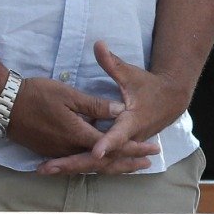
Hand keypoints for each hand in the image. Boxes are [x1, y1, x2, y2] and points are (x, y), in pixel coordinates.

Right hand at [8, 75, 149, 166]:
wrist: (3, 104)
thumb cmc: (37, 94)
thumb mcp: (68, 94)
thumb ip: (95, 105)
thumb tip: (121, 111)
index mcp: (77, 134)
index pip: (112, 146)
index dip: (134, 147)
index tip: (152, 148)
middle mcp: (69, 149)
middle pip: (104, 163)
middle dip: (128, 163)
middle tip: (149, 162)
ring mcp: (58, 152)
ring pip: (91, 166)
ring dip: (113, 167)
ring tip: (133, 166)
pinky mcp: (50, 151)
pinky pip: (78, 162)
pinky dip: (95, 165)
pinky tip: (104, 164)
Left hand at [39, 41, 187, 175]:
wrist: (169, 101)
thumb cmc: (149, 86)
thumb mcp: (131, 74)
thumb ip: (112, 62)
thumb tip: (98, 44)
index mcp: (133, 121)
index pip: (118, 134)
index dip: (107, 142)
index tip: (95, 151)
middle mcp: (128, 140)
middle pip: (101, 158)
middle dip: (74, 163)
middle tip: (47, 167)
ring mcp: (124, 148)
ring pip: (98, 165)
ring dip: (72, 167)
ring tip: (44, 170)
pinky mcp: (119, 151)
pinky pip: (99, 164)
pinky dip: (79, 166)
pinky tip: (58, 168)